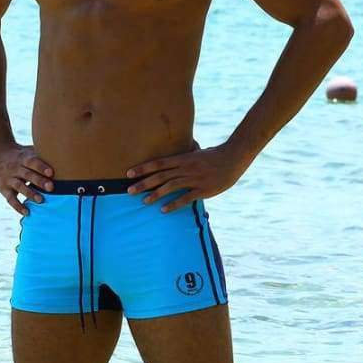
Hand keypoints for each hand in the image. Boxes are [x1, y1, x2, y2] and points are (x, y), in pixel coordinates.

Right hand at [0, 142, 54, 215]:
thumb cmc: (20, 154)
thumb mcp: (28, 151)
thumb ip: (42, 155)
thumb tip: (64, 157)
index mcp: (23, 158)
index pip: (32, 161)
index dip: (41, 167)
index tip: (51, 173)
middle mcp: (15, 168)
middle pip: (27, 174)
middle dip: (39, 181)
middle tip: (51, 188)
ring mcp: (8, 178)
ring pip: (19, 186)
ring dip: (30, 194)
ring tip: (41, 200)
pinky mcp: (3, 188)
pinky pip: (10, 199)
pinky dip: (18, 206)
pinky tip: (27, 212)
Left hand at [125, 140, 247, 212]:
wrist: (234, 158)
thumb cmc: (214, 155)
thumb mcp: (197, 152)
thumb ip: (184, 155)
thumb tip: (174, 155)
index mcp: (183, 158)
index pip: (158, 163)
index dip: (142, 168)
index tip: (128, 173)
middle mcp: (186, 168)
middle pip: (160, 176)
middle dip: (143, 183)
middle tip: (129, 191)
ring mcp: (194, 179)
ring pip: (170, 187)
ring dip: (156, 194)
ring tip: (144, 201)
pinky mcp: (203, 190)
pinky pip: (186, 198)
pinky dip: (174, 204)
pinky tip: (163, 210)